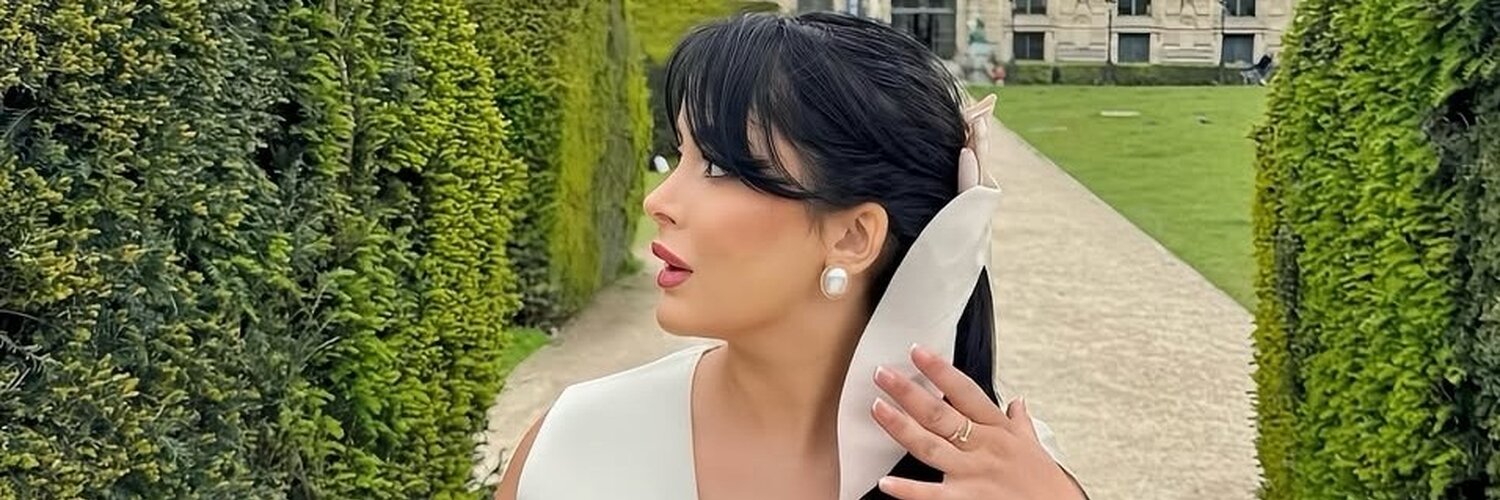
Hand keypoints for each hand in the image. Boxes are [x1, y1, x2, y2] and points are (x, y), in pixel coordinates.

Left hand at [870, 344, 1084, 499]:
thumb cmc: (1046, 486)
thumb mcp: (1036, 447)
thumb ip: (1022, 423)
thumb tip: (1018, 402)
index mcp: (999, 430)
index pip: (965, 392)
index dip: (940, 370)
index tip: (917, 351)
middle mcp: (983, 447)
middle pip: (940, 414)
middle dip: (909, 392)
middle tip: (883, 374)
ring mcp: (973, 474)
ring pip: (929, 446)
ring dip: (901, 427)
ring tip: (877, 409)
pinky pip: (932, 495)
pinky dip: (908, 490)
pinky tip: (886, 482)